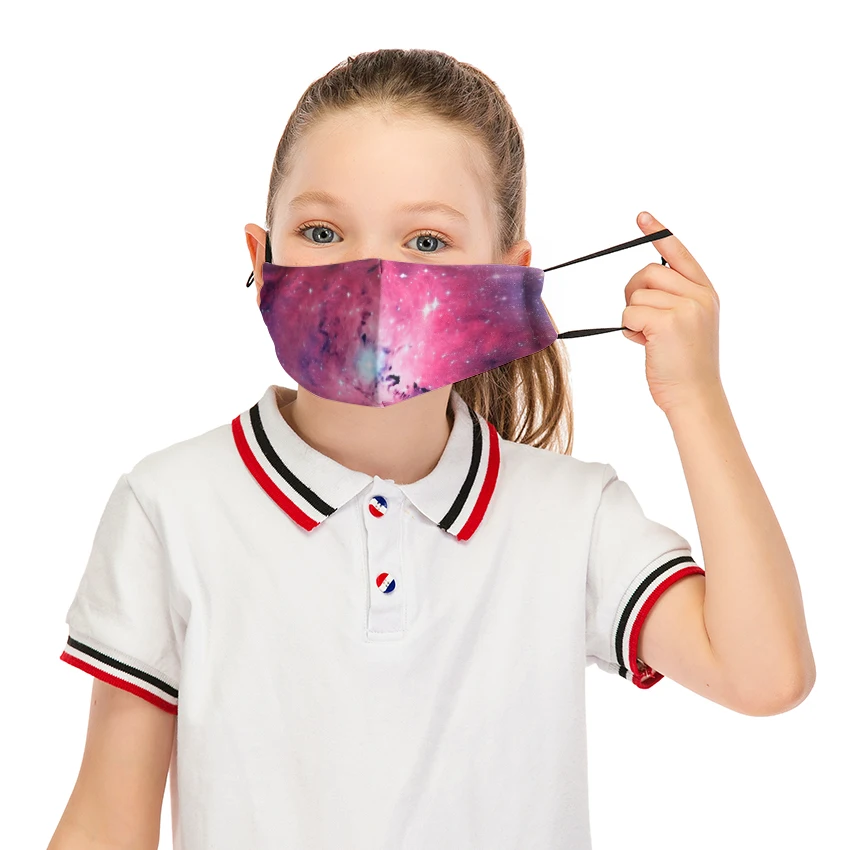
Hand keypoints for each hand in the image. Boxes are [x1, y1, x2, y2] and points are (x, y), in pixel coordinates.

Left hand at [623, 212, 721, 414]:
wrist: (695, 396)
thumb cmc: (685, 365)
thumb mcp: (688, 325)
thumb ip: (674, 301)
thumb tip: (642, 286)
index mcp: (706, 292)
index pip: (680, 254)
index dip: (658, 234)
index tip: (642, 217)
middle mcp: (699, 295)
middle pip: (647, 274)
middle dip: (633, 294)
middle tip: (640, 319)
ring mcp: (686, 308)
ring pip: (636, 295)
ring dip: (632, 317)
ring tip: (649, 338)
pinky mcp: (668, 322)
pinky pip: (629, 313)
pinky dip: (629, 330)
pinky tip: (644, 345)